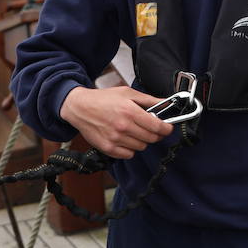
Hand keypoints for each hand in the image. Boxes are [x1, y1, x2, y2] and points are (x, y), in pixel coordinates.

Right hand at [59, 85, 173, 159]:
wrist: (80, 107)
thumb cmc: (103, 99)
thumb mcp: (127, 93)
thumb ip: (148, 99)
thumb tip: (166, 102)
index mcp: (130, 111)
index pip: (157, 127)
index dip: (167, 129)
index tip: (168, 128)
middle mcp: (123, 126)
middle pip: (151, 139)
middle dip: (155, 134)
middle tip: (151, 128)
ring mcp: (115, 139)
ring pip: (141, 147)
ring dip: (142, 140)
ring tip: (134, 131)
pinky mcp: (108, 148)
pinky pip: (128, 154)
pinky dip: (130, 149)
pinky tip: (125, 138)